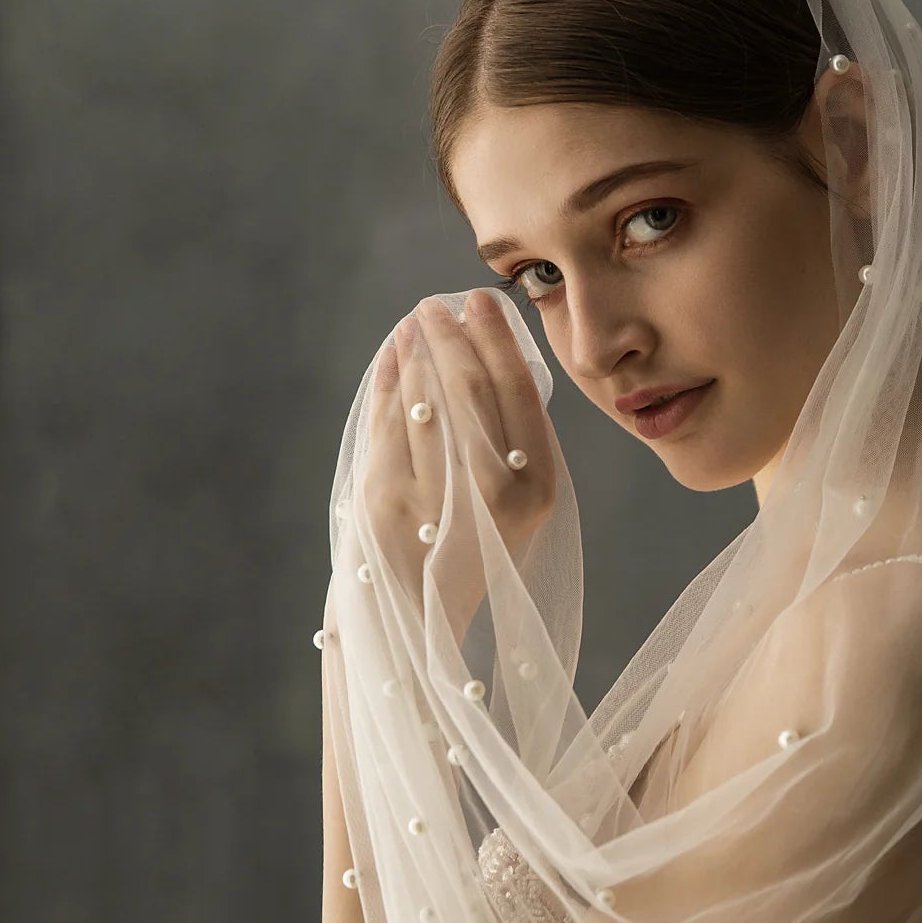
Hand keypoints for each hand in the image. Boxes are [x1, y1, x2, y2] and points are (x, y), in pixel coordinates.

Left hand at [362, 290, 554, 640]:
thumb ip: (513, 444)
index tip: (481, 303)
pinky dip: (387, 382)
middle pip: (468, 388)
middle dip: (451, 336)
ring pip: (424, 398)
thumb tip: (489, 354)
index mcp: (537, 491)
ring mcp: (433, 495)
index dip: (498, 339)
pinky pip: (386, 421)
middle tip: (438, 306)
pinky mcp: (383, 498)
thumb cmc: (475, 550)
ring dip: (416, 351)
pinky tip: (392, 357)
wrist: (421, 619)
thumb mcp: (519, 507)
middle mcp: (490, 494)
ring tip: (415, 325)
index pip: (518, 392)